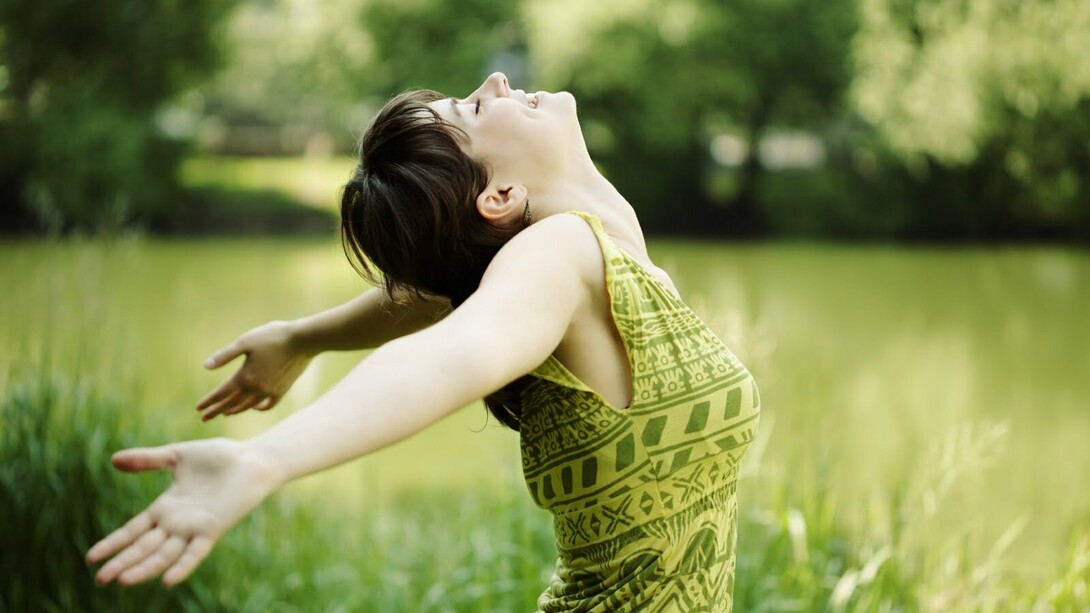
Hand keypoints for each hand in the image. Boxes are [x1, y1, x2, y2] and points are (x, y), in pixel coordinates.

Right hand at [86, 438, 278, 586]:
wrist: (252, 458)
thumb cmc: (219, 456)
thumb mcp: (176, 456)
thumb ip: (147, 460)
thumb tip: (113, 460)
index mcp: (166, 507)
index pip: (132, 531)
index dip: (113, 543)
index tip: (91, 558)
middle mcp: (177, 522)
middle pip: (143, 547)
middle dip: (122, 562)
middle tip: (100, 579)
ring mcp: (194, 528)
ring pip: (164, 553)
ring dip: (144, 568)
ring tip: (122, 581)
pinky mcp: (213, 529)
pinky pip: (195, 552)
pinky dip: (182, 566)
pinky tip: (168, 581)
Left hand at [196, 321, 313, 420]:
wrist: (304, 340)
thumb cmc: (273, 337)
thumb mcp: (245, 342)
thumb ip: (224, 356)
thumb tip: (205, 366)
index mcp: (245, 377)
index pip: (222, 393)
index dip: (208, 401)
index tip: (198, 409)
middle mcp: (257, 388)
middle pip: (232, 404)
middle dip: (216, 410)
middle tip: (204, 418)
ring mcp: (271, 391)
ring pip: (248, 406)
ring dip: (234, 410)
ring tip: (225, 413)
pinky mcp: (282, 390)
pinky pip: (267, 405)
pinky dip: (258, 408)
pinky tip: (253, 406)